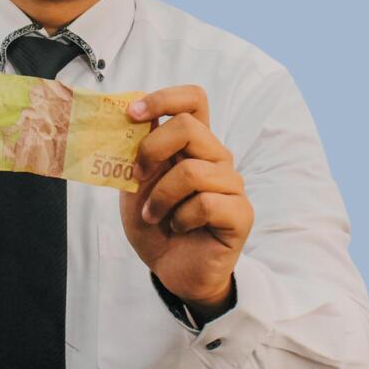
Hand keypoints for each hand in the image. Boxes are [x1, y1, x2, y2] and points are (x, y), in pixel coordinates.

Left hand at [119, 84, 253, 318]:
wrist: (170, 270)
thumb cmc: (155, 224)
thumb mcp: (133, 184)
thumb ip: (134, 151)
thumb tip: (128, 113)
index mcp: (193, 144)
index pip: (193, 100)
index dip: (164, 98)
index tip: (132, 113)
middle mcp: (216, 157)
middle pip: (189, 126)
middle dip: (151, 150)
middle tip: (136, 177)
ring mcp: (231, 185)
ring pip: (193, 170)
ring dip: (160, 197)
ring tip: (153, 216)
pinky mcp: (240, 213)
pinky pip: (207, 203)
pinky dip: (181, 218)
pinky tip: (179, 227)